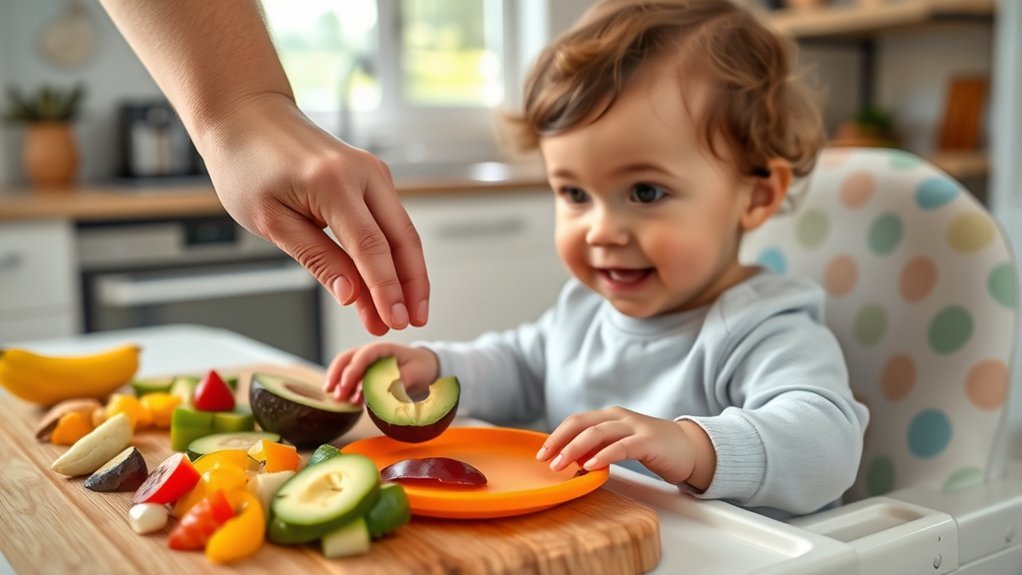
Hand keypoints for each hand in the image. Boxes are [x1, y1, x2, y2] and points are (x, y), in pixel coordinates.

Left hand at [198, 93, 428, 335]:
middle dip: (412, 286)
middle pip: (403, 239)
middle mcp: (364, 173)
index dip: (387, 290)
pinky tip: (387, 283)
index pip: (372, 247)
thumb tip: (352, 296)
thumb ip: (318, 259)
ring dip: (405, 274)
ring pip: (403, 231)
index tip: (396, 321)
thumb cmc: (247, 164)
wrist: (245, 115)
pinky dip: (392, 254)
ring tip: (400, 313)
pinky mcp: (371, 176)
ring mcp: (372, 171)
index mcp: (334, 183)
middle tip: (412, 324)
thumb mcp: (272, 221)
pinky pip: (390, 221)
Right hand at [324, 342, 438, 403]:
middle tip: (331, 392)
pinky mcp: (367, 374)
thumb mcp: (415, 374)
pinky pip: (353, 381)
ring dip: (340, 384)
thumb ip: (400, 382)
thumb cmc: (421, 367)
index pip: (362, 356)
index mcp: (382, 349)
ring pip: (346, 370)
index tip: (345, 387)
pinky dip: (349, 391)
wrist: (426, 368)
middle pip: (347, 359)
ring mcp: (367, 364)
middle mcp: (371, 354)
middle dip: (336, 375)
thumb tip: (388, 393)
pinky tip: (351, 403)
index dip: (351, 371)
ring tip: (339, 400)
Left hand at [537, 407, 716, 488]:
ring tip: (561, 465)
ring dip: (575, 449)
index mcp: (609, 416)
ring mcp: (634, 427)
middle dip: (559, 441)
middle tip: (545, 459)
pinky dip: (604, 455)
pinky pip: (621, 447)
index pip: (575, 421)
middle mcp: (619, 417)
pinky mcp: (648, 442)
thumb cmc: (652, 447)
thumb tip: (572, 459)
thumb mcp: (619, 444)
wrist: (690, 448)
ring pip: (597, 433)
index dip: (556, 435)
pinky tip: (591, 466)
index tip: (542, 453)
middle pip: (581, 423)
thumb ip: (598, 447)